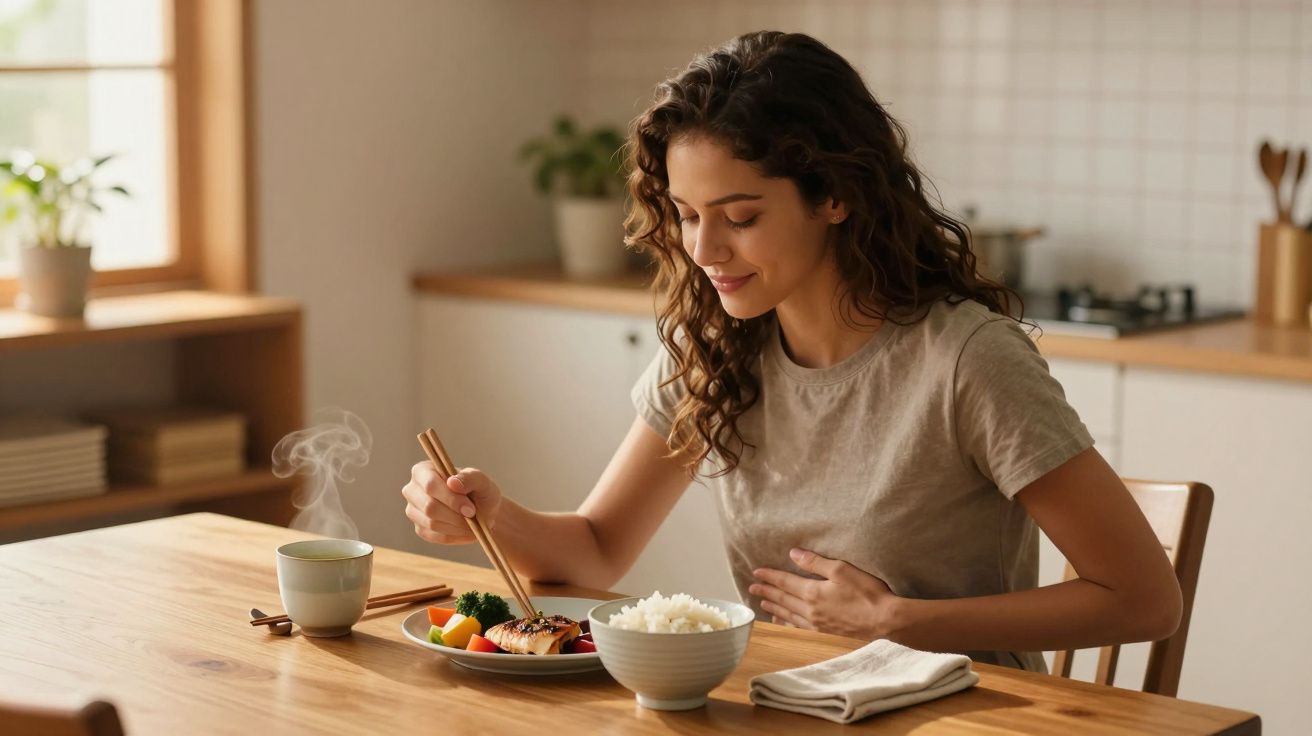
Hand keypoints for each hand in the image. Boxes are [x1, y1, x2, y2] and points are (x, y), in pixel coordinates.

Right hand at [402, 463, 502, 544]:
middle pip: (429, 506)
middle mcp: (412, 490)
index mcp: (423, 471)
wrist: (484, 512)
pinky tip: (465, 529)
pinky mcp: (420, 529)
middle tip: (473, 516)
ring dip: (457, 526)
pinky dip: (454, 535)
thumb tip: (452, 482)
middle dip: (455, 514)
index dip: (451, 498)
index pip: (430, 485)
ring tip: (472, 522)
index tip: (470, 509)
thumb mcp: (480, 481)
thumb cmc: (480, 491)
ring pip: (432, 523)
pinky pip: (435, 536)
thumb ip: (468, 478)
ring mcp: (413, 511)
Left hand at [750, 548, 899, 639]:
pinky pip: (798, 628)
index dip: (769, 576)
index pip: (784, 582)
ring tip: (763, 605)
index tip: (756, 573)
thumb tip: (793, 554)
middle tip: (752, 588)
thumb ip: (815, 562)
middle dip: (767, 592)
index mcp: (812, 592)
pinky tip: (783, 623)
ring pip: (788, 615)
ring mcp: (817, 624)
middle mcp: (810, 610)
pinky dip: (786, 624)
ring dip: (774, 608)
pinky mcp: (825, 633)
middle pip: (783, 599)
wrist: (885, 620)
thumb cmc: (866, 593)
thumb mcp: (841, 570)